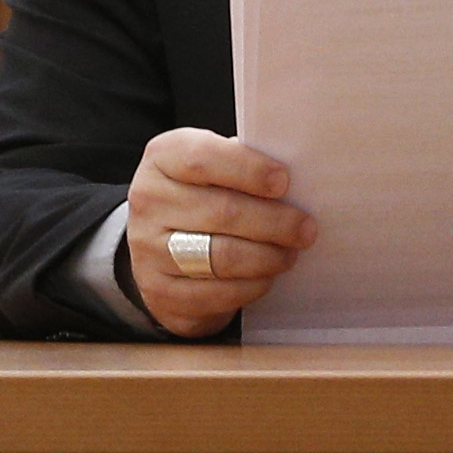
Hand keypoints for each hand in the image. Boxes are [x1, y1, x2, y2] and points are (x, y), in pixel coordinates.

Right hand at [121, 128, 314, 337]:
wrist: (156, 248)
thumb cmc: (199, 198)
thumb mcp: (208, 170)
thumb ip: (240, 167)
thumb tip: (290, 182)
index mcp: (161, 159)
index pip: (202, 159)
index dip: (248, 169)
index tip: (284, 181)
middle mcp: (148, 201)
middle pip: (222, 211)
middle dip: (274, 222)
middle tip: (305, 228)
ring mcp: (149, 249)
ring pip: (222, 256)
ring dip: (267, 257)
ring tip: (290, 253)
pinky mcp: (161, 291)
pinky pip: (218, 292)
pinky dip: (252, 286)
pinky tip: (267, 276)